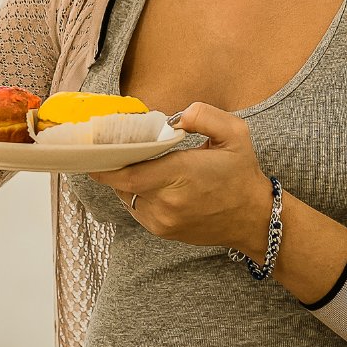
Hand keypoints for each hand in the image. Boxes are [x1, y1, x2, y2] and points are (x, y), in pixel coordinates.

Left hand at [88, 103, 272, 253]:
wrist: (252, 219)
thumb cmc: (242, 174)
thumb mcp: (235, 134)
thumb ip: (204, 115)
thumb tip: (174, 118)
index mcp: (183, 175)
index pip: (130, 173)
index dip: (106, 163)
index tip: (94, 149)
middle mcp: (168, 202)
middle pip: (123, 183)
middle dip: (115, 164)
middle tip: (110, 146)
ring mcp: (162, 221)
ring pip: (127, 195)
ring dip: (126, 178)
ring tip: (132, 160)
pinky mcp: (161, 231)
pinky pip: (136, 207)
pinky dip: (135, 192)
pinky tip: (148, 180)